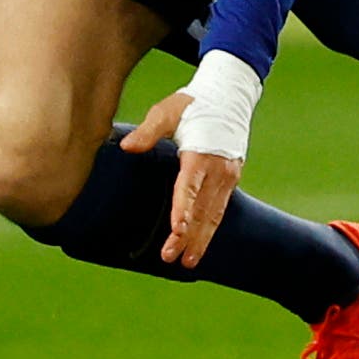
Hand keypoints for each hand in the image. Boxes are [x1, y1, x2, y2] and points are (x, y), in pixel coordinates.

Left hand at [121, 90, 243, 267]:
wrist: (230, 96)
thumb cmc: (193, 104)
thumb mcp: (168, 111)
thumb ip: (148, 131)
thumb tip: (127, 147)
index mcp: (201, 155)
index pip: (190, 189)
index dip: (183, 211)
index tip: (177, 231)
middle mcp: (218, 170)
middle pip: (202, 210)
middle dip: (189, 237)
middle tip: (173, 259)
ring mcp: (228, 177)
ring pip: (214, 215)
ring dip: (202, 240)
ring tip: (189, 262)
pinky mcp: (231, 180)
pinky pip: (220, 210)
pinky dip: (211, 229)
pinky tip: (201, 244)